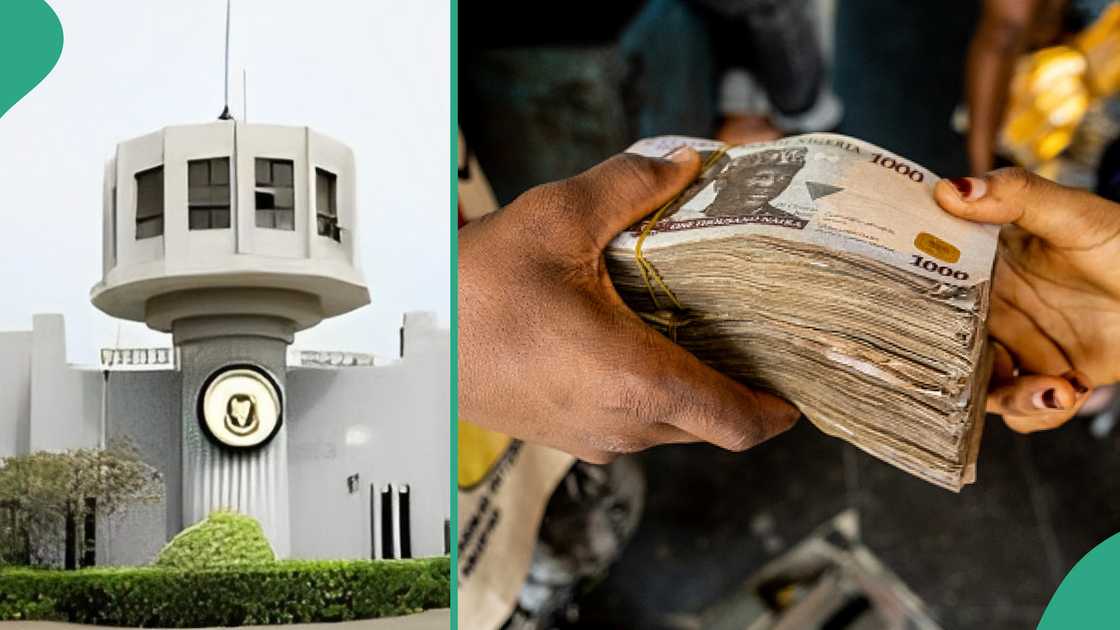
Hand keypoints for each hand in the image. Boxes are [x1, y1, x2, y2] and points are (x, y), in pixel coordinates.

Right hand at [458, 147, 798, 462]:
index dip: (777, 410)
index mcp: (635, 380)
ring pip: (667, 426)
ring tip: (689, 332)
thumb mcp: (561, 218)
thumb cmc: (475, 288)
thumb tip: (685, 168)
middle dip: (735, 387)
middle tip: (748, 337)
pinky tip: (632, 344)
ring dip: (687, 389)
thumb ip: (633, 186)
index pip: (738, 422)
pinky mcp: (562, 434)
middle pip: (707, 423)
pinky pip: (627, 425)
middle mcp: (619, 422)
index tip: (795, 386)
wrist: (413, 327)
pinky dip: (646, 395)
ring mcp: (589, 436)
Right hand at [934, 168, 1119, 431]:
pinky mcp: (1050, 377)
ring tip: (1049, 388)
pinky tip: (1066, 392)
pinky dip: (1037, 412)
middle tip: (991, 366)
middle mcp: (994, 307)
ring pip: (982, 386)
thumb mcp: (1075, 212)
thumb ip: (1016, 196)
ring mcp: (1020, 345)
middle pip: (946, 346)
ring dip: (1007, 398)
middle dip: (957, 368)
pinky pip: (1023, 411)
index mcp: (985, 264)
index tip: (911, 318)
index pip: (930, 284)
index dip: (914, 303)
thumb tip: (950, 189)